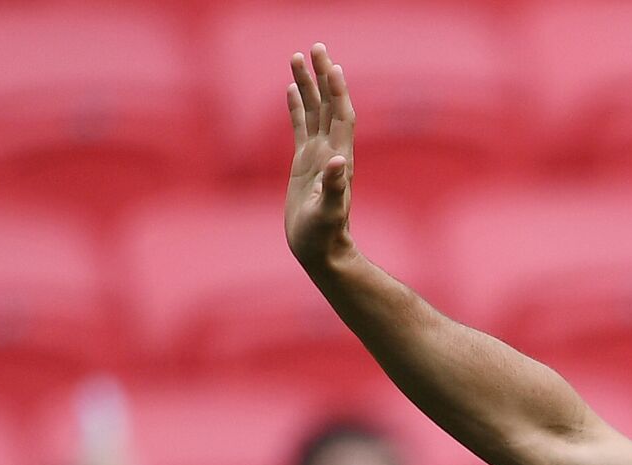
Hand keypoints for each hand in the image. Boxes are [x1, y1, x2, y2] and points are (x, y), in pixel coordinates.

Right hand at [285, 44, 356, 268]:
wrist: (321, 251)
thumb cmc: (324, 237)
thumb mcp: (327, 213)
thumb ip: (334, 188)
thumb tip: (339, 162)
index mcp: (339, 159)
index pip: (341, 116)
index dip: (337, 91)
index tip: (331, 64)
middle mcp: (331, 152)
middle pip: (328, 105)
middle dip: (322, 76)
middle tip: (315, 46)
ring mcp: (318, 156)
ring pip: (313, 112)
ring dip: (307, 85)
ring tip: (297, 56)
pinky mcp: (303, 164)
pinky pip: (301, 127)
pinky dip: (296, 106)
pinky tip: (291, 89)